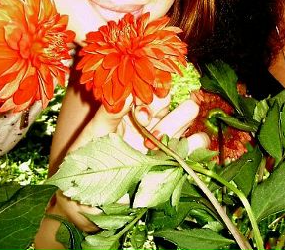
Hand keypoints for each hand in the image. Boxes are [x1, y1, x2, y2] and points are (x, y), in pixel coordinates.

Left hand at [71, 93, 206, 153]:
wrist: (88, 199)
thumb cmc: (86, 160)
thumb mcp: (94, 133)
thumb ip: (109, 112)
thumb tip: (126, 92)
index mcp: (134, 108)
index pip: (153, 86)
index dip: (150, 93)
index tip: (139, 111)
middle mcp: (154, 118)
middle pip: (173, 93)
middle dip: (166, 110)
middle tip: (147, 130)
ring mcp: (166, 137)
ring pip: (189, 113)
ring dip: (176, 125)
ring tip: (153, 145)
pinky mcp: (176, 159)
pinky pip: (198, 142)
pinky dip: (193, 144)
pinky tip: (171, 155)